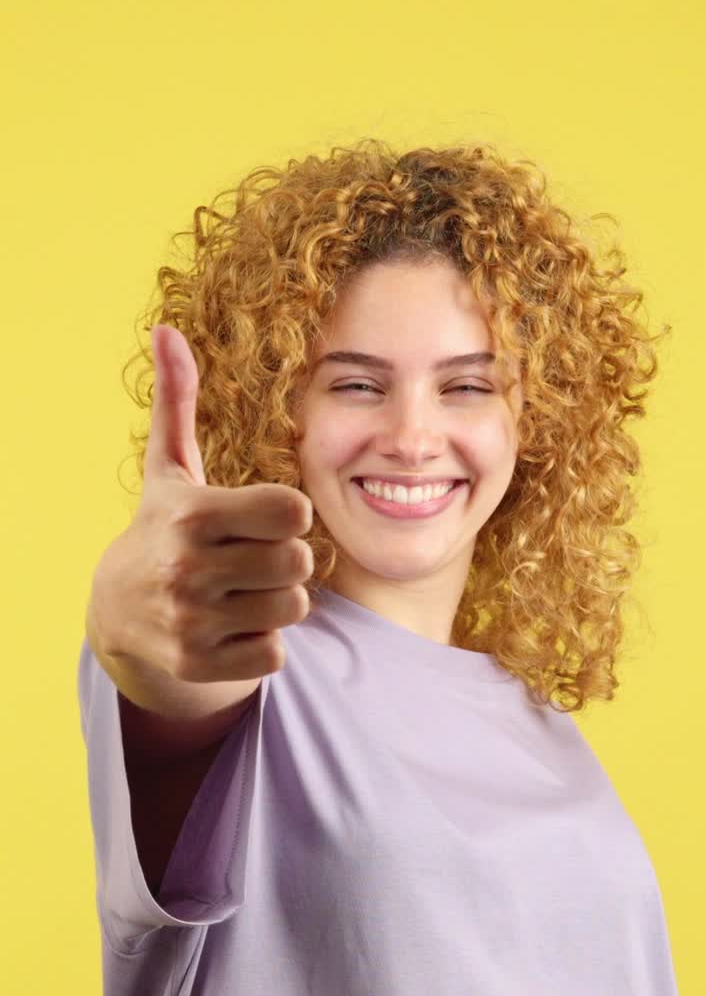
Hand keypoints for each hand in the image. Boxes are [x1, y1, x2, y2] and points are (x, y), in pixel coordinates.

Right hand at [93, 324, 313, 682]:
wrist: (117, 612)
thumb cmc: (163, 529)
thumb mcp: (170, 469)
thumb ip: (177, 402)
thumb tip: (167, 330)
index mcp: (191, 515)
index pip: (294, 512)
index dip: (288, 513)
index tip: (264, 517)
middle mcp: (188, 570)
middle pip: (299, 562)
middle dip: (284, 558)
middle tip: (251, 558)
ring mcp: (192, 622)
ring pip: (292, 608)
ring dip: (277, 600)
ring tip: (242, 590)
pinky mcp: (199, 665)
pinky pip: (276, 652)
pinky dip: (262, 642)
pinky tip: (231, 626)